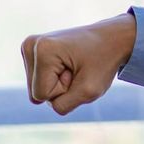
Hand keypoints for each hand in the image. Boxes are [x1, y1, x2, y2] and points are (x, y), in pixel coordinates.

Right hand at [20, 14, 136, 115]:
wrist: (114, 38)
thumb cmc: (104, 61)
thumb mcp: (89, 91)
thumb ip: (62, 105)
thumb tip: (37, 101)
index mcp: (42, 50)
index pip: (42, 95)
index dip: (65, 90)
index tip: (80, 70)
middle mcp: (31, 45)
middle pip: (36, 93)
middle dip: (61, 88)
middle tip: (78, 69)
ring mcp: (30, 47)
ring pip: (38, 89)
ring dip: (60, 84)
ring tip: (75, 65)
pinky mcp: (33, 51)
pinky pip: (40, 82)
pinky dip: (57, 79)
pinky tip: (69, 63)